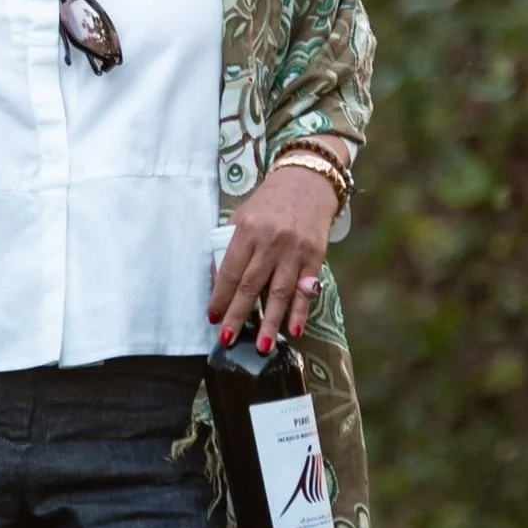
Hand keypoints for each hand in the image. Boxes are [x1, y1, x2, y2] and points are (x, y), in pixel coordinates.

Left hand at [208, 166, 337, 353]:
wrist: (308, 182)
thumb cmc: (269, 203)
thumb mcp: (242, 217)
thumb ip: (230, 247)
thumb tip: (217, 284)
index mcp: (247, 230)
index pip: (229, 271)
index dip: (220, 297)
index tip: (213, 318)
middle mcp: (271, 241)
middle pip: (251, 285)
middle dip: (239, 315)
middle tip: (228, 339)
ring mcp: (294, 251)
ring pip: (279, 292)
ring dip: (270, 321)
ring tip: (263, 346)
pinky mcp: (315, 256)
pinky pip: (306, 289)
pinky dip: (301, 311)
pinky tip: (295, 330)